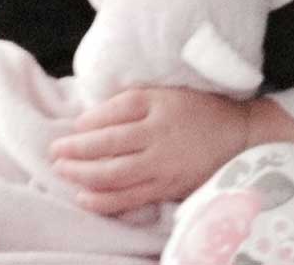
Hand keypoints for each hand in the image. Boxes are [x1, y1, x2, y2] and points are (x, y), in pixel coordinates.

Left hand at [49, 87, 249, 214]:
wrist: (239, 137)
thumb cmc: (201, 110)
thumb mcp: (171, 93)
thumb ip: (136, 100)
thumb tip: (95, 115)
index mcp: (162, 106)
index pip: (118, 110)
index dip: (91, 119)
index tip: (73, 125)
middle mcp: (160, 135)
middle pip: (109, 144)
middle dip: (76, 150)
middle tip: (54, 151)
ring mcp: (163, 165)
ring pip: (113, 175)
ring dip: (82, 175)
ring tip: (62, 172)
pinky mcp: (167, 188)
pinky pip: (129, 199)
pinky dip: (103, 201)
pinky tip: (84, 198)